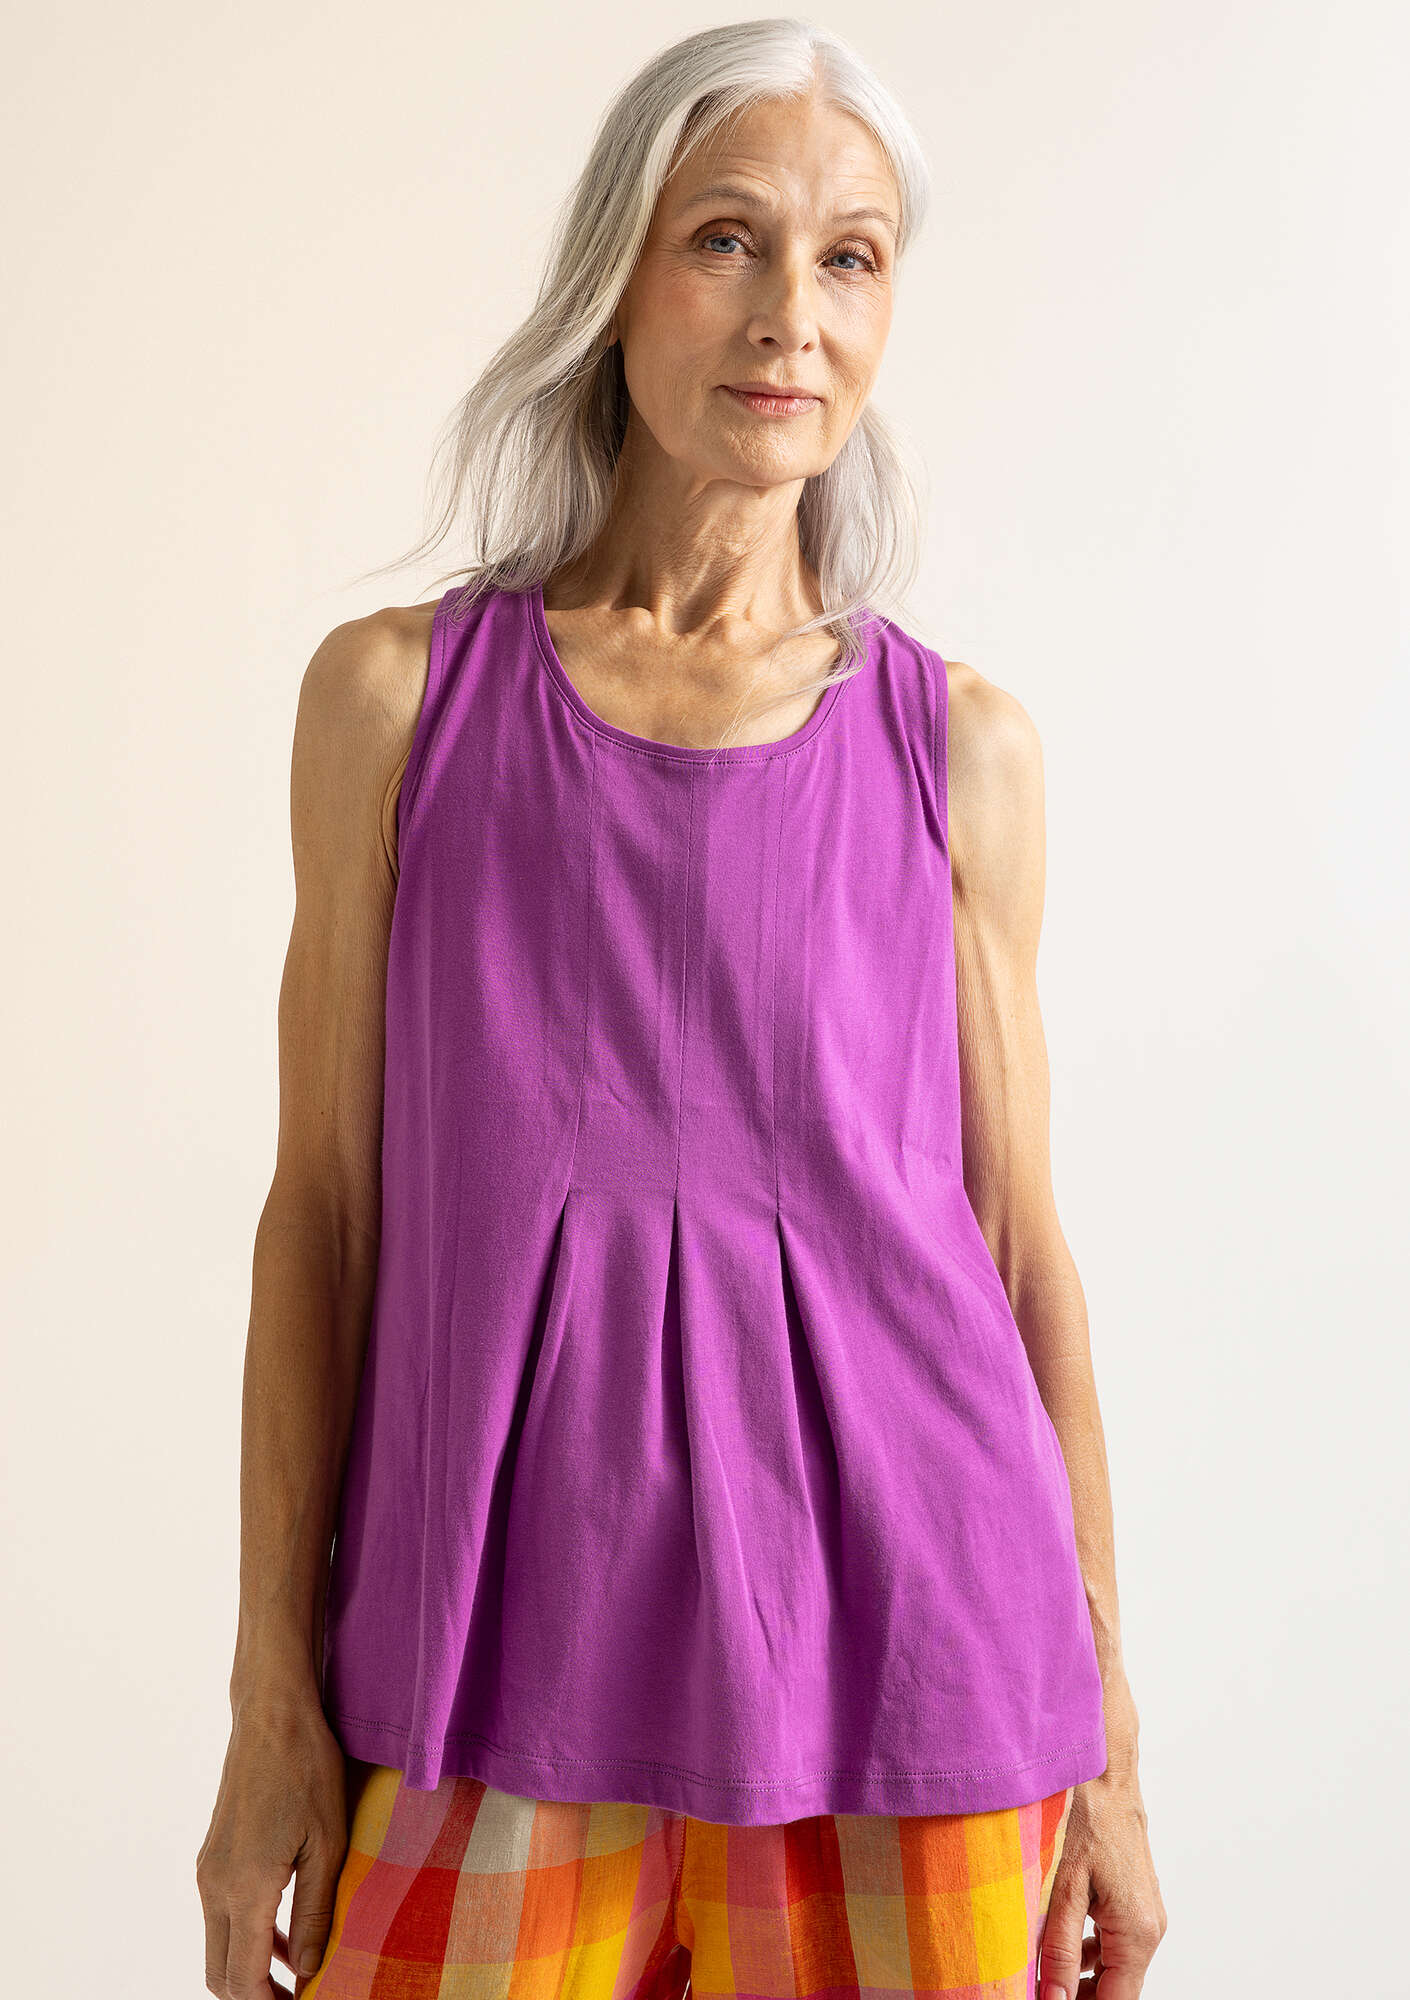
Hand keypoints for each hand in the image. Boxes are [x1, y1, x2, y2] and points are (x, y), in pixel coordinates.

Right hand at [196, 1697, 348, 1997]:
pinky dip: (248, 1936)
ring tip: (299, 1976)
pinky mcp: (214, 1855)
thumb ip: (317, 1913)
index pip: (243, 1977)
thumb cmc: (308, 1770)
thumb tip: (312, 1970)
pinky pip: (223, 1915)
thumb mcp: (328, 1844)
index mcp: (246, 1887)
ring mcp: (210, 1869)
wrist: (271, 1716)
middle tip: (296, 1999)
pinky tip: (288, 1935)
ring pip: (219, 1945)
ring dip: (251, 1967)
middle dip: (253, 1995)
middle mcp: (216, 1885)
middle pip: (221, 1972)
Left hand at [1036, 1766, 1166, 1996]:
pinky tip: (1055, 1943)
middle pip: (1117, 1988)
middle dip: (1079, 1995)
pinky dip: (1086, 1950)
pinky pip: (1112, 1940)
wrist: (1103, 1767)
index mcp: (1137, 1933)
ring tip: (1039, 1972)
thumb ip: (1057, 1950)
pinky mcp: (1133, 1897)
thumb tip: (1053, 1999)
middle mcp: (1149, 1928)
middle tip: (1038, 1989)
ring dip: (1080, 1977)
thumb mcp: (1062, 1888)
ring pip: (1113, 1965)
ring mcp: (1144, 1912)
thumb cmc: (1084, 1815)